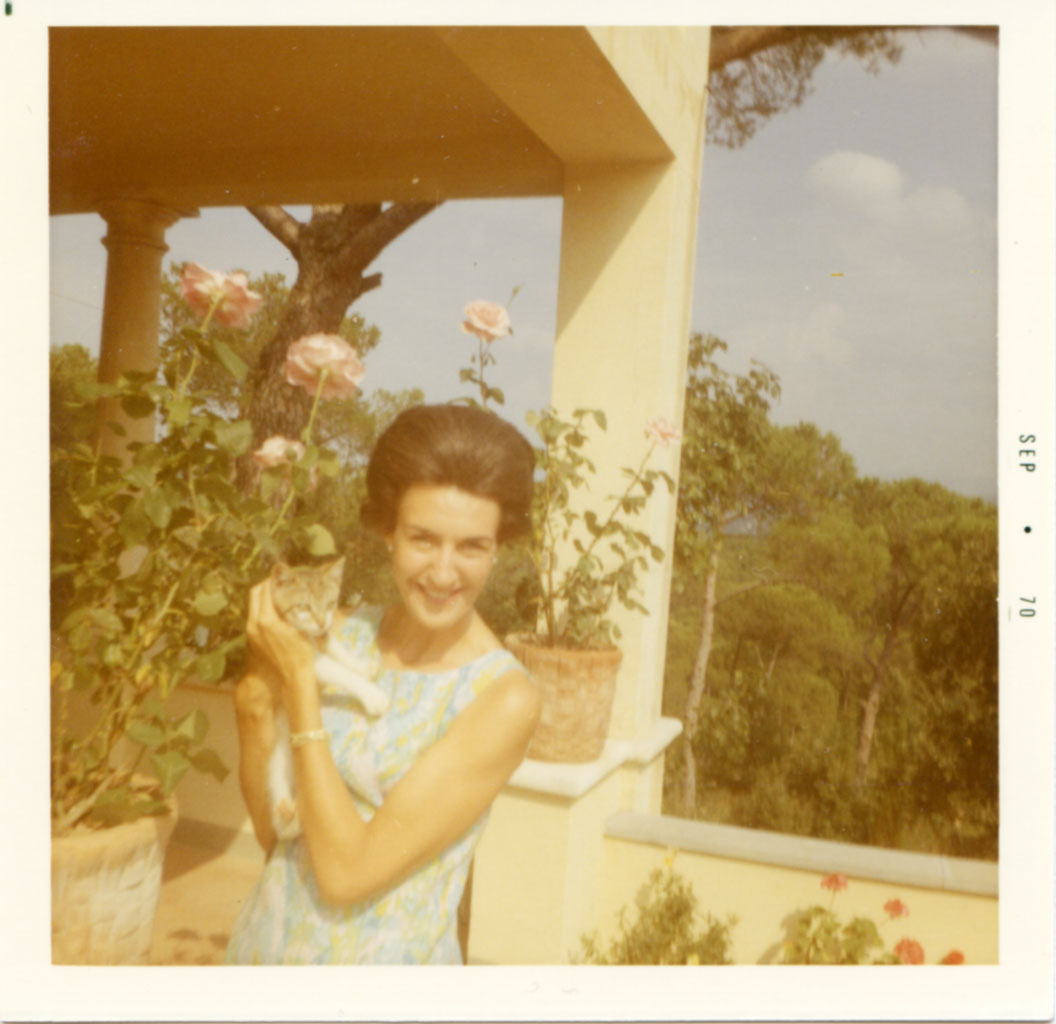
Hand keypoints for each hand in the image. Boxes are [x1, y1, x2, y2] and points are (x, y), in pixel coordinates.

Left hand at [245, 577, 316, 708]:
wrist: (293, 677)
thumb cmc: (302, 653)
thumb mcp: (300, 627)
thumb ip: (293, 609)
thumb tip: (295, 593)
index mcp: (266, 619)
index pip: (264, 589)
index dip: (273, 579)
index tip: (284, 575)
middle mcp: (254, 624)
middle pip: (255, 594)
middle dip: (266, 585)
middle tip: (281, 581)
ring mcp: (252, 631)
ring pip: (254, 605)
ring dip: (264, 596)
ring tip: (280, 593)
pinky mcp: (253, 638)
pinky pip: (255, 615)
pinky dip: (263, 607)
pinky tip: (278, 609)